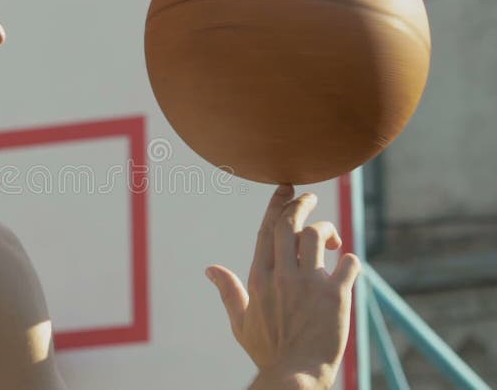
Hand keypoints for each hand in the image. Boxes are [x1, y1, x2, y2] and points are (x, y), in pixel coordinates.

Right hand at [206, 185, 360, 388]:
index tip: (286, 189)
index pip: (267, 229)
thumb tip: (210, 270)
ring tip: (331, 241)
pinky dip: (350, 260)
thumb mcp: (241, 321)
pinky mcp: (335, 295)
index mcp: (259, 277)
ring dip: (327, 231)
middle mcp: (282, 275)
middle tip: (310, 199)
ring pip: (318, 236)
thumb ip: (227, 291)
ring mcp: (309, 283)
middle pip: (291, 223)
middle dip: (302, 204)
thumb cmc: (269, 351)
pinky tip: (348, 266)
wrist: (295, 374)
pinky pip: (349, 263)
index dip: (277, 204)